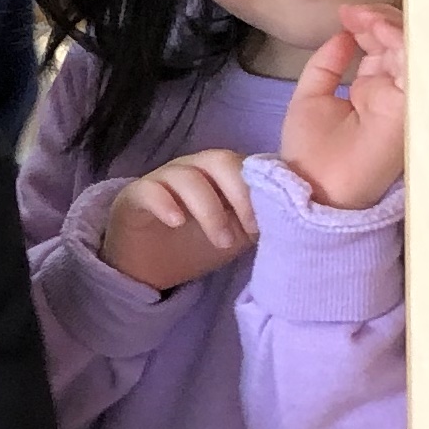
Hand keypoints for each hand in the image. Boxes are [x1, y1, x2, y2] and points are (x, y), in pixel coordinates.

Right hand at [103, 149, 259, 292]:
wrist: (150, 268)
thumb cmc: (197, 246)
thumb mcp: (238, 236)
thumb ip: (260, 220)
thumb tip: (293, 215)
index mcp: (222, 174)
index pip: (246, 164)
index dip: (261, 188)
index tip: (271, 223)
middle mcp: (194, 168)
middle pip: (220, 160)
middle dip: (239, 193)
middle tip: (249, 229)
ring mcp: (163, 179)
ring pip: (187, 177)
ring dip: (209, 209)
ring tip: (221, 242)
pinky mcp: (135, 195)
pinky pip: (150, 190)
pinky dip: (166, 203)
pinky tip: (177, 222)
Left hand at [279, 4, 406, 209]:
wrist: (312, 188)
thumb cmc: (311, 153)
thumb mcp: (311, 97)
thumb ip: (327, 64)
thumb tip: (344, 33)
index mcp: (374, 89)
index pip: (384, 46)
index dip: (369, 24)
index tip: (347, 13)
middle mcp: (395, 92)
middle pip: (402, 43)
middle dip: (381, 19)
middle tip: (356, 12)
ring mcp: (405, 99)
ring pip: (413, 50)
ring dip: (391, 26)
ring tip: (365, 18)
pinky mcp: (411, 107)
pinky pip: (416, 66)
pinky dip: (400, 42)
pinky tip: (379, 29)